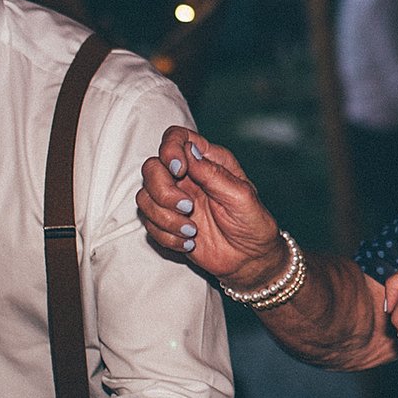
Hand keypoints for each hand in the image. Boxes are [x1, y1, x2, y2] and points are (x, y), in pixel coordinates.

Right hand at [138, 127, 292, 293]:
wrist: (249, 259)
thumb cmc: (253, 223)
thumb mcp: (241, 196)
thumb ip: (214, 174)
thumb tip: (189, 151)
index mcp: (208, 161)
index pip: (176, 137)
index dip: (170, 150)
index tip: (179, 170)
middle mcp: (186, 176)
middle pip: (151, 168)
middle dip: (163, 191)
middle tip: (188, 208)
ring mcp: (174, 200)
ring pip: (144, 197)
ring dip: (164, 218)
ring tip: (192, 231)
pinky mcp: (167, 222)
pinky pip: (148, 223)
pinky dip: (166, 236)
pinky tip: (189, 243)